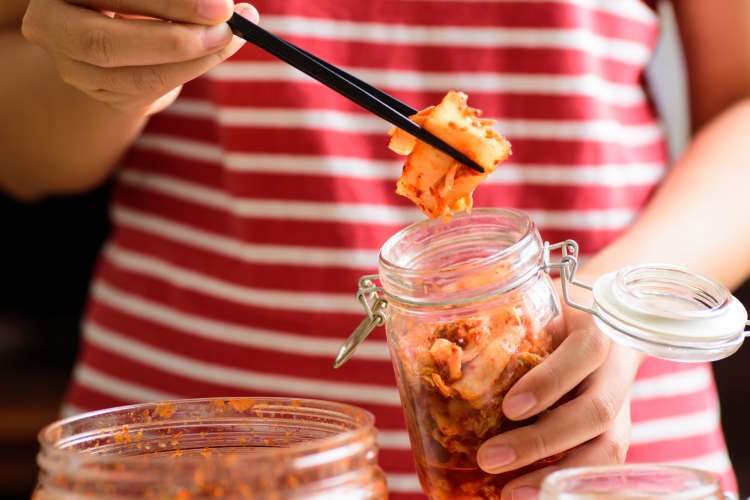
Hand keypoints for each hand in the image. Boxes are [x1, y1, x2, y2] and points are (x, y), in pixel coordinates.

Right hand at [22, 0, 257, 115]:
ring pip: (134, 77)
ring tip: (233, 37)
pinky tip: (217, 49)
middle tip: (226, 27)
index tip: (220, 5)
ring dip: (195, 60)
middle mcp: (49, 26)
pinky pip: (151, 91)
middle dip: (173, 40)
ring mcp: (71, 67)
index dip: (168, 3)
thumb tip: (221, 6)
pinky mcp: (103, 93)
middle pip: (103, 44)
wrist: (116, 19)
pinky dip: (191, 70)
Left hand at [477, 295, 642, 499]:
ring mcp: (622, 406)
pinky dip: (567, 483)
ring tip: (511, 495)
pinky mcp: (616, 433)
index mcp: (597, 330)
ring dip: (557, 475)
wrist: (605, 322)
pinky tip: (532, 495)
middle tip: (489, 459)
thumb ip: (503, 325)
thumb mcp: (538, 308)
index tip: (510, 407)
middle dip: (542, 441)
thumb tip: (433, 348)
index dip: (550, 381)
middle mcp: (615, 371)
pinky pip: (602, 465)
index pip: (584, 352)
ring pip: (607, 448)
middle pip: (595, 412)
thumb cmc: (557, 315)